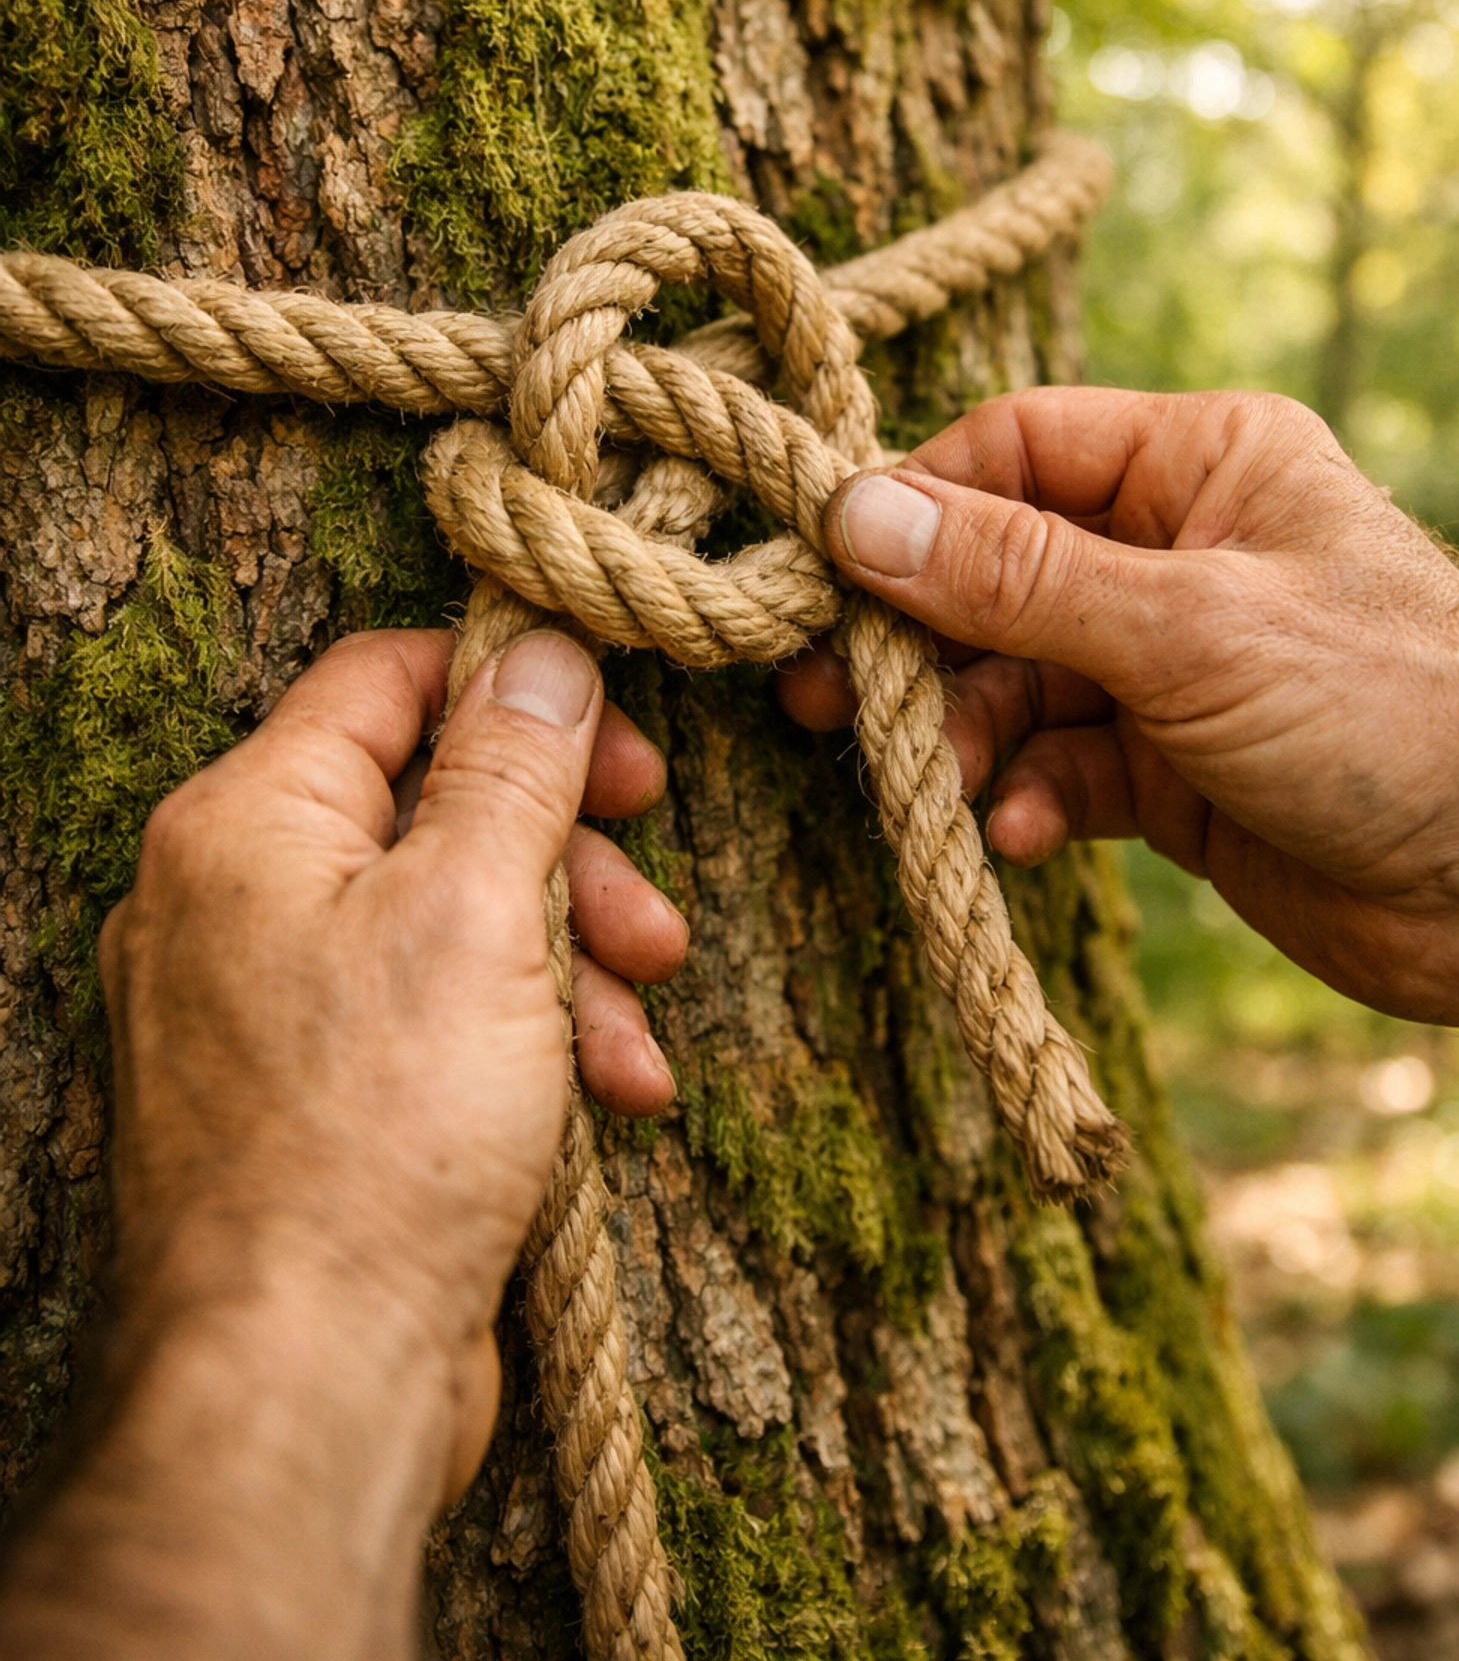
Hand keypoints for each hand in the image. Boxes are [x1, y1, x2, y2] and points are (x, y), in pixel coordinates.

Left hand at [0, 626, 684, 1659]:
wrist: (303, 1384)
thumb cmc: (374, 1138)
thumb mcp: (475, 910)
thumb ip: (512, 765)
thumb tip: (540, 650)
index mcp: (244, 821)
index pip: (383, 678)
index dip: (512, 689)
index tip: (621, 736)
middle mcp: (231, 900)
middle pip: (428, 808)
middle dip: (565, 854)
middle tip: (651, 904)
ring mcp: (263, 1007)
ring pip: (444, 921)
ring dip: (566, 958)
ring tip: (642, 1017)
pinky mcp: (308, 1100)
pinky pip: (427, 1021)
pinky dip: (523, 1040)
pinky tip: (611, 1095)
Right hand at [780, 388, 1458, 1058]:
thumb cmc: (1385, 709)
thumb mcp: (1187, 629)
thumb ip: (1015, 579)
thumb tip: (854, 516)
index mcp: (1200, 464)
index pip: (1014, 450)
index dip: (916, 504)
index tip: (823, 569)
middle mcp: (1179, 549)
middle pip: (998, 569)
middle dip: (919, 635)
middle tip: (829, 695)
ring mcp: (1174, 663)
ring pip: (1019, 676)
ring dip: (966, 728)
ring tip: (929, 780)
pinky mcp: (1175, 768)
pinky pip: (1063, 764)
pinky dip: (1028, 793)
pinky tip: (1014, 829)